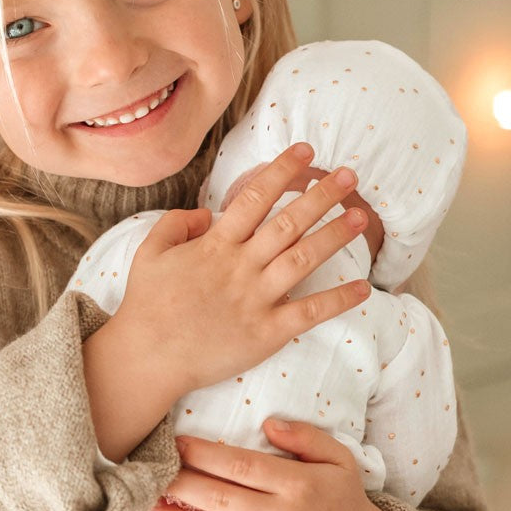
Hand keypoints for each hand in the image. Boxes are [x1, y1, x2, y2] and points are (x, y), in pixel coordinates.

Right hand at [111, 143, 369, 400]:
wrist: (147, 357)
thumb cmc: (146, 306)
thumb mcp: (148, 253)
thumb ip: (176, 224)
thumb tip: (207, 213)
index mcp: (214, 246)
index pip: (254, 199)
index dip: (282, 171)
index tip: (306, 153)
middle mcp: (240, 267)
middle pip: (288, 223)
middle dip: (321, 196)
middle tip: (349, 177)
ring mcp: (255, 300)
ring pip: (303, 259)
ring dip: (334, 236)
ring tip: (360, 217)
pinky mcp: (266, 333)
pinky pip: (309, 313)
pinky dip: (338, 300)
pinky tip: (364, 288)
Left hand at [145, 420, 409, 510]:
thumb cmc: (341, 499)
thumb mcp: (338, 459)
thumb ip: (306, 436)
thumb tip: (268, 423)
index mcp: (299, 485)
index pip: (240, 466)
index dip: (203, 454)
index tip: (175, 444)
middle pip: (220, 499)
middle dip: (180, 484)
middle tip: (152, 472)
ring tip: (149, 506)